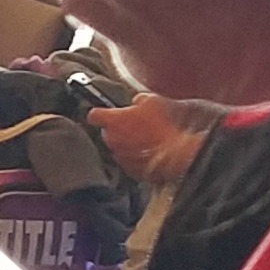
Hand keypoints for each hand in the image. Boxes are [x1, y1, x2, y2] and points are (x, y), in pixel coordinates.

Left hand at [89, 93, 206, 186]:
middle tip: (134, 125)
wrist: (176, 154)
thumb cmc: (164, 126)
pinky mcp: (129, 170)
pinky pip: (128, 161)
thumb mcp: (152, 101)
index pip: (94, 115)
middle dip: (117, 129)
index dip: (99, 113)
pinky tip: (148, 151)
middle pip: (107, 132)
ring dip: (126, 143)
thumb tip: (136, 102)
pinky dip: (134, 157)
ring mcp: (119, 156)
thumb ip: (138, 100)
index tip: (103, 112)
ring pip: (117, 147)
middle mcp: (111, 140)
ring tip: (145, 139)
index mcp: (112, 121)